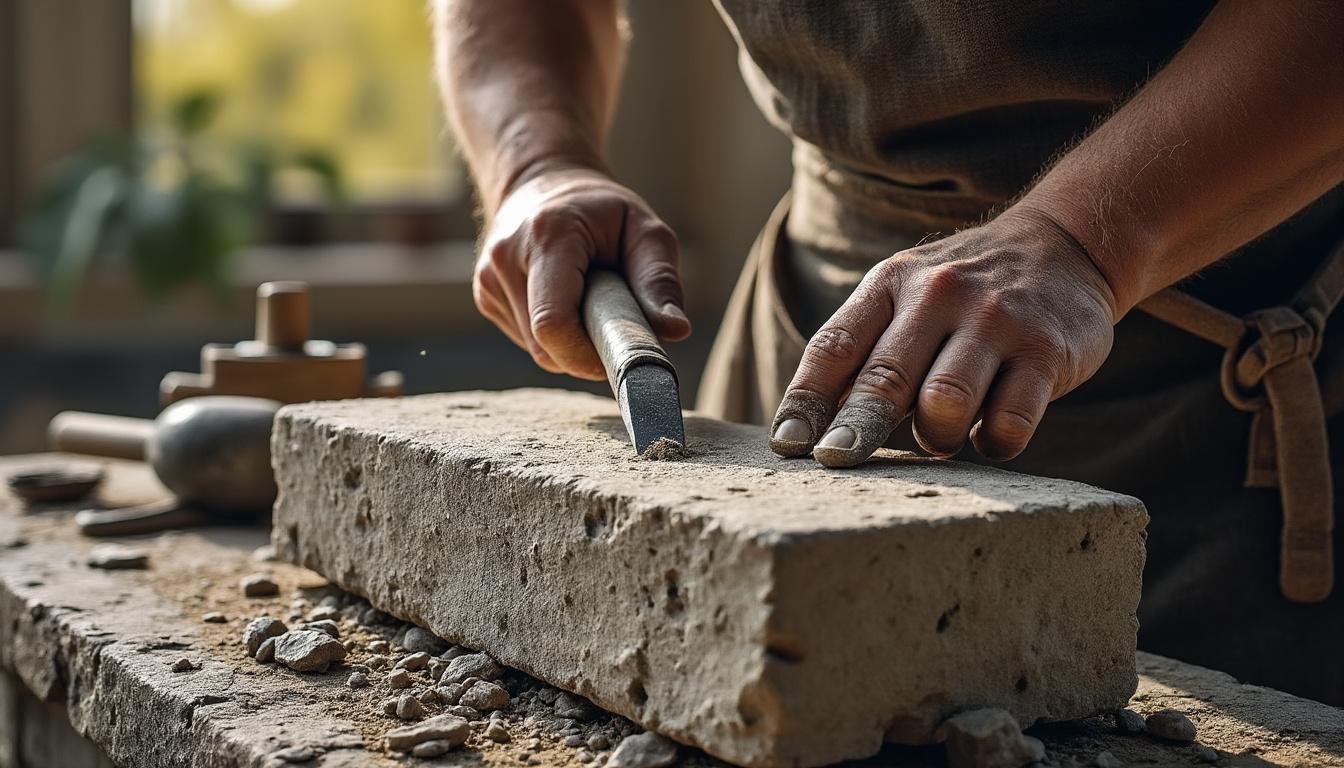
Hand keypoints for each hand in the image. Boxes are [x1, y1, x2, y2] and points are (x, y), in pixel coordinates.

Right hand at [474, 166, 689, 379]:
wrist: (543, 183)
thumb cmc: (601, 210)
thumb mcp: (644, 228)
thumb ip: (658, 280)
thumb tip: (675, 330)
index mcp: (547, 236)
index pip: (553, 323)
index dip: (587, 354)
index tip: (618, 353)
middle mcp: (506, 259)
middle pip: (547, 346)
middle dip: (588, 349)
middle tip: (614, 323)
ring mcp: (489, 280)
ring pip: (538, 350)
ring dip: (573, 342)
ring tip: (589, 301)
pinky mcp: (486, 297)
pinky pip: (529, 341)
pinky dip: (556, 335)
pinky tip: (566, 301)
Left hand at [769, 207, 1118, 465]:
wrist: (1064, 244)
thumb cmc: (961, 295)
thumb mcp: (904, 298)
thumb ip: (863, 355)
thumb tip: (807, 433)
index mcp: (889, 285)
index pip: (833, 348)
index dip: (804, 401)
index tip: (786, 446)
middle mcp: (938, 295)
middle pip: (884, 378)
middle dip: (854, 429)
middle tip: (836, 462)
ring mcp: (995, 320)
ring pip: (945, 404)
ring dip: (935, 438)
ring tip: (941, 436)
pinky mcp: (1046, 350)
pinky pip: (1009, 422)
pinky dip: (992, 444)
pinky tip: (990, 435)